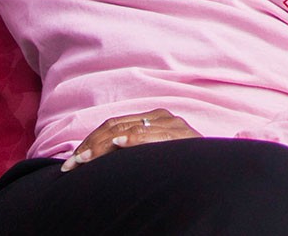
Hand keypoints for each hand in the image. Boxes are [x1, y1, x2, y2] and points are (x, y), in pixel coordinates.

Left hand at [60, 108, 200, 171]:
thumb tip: (98, 157)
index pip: (113, 124)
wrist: (216, 170)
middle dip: (90, 146)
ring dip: (102, 146)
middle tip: (71, 164)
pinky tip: (118, 144)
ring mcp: (173, 125)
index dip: (90, 141)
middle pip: (116, 126)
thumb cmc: (182, 164)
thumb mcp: (153, 154)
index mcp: (153, 118)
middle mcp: (163, 116)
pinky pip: (154, 135)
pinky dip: (135, 139)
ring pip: (129, 130)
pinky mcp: (182, 135)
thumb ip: (132, 149)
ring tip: (83, 160)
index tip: (72, 161)